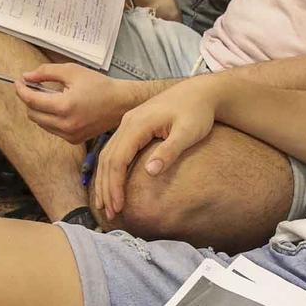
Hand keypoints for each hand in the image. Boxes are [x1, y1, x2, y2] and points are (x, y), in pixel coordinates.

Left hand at [17, 64, 126, 143]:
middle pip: (32, 114)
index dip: (21, 89)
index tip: (19, 82)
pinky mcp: (74, 140)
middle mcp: (65, 125)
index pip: (31, 100)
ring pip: (41, 123)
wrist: (121, 103)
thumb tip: (27, 76)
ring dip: (39, 109)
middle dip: (29, 99)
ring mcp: (69, 135)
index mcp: (64, 107)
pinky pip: (52, 129)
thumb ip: (46, 72)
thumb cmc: (100, 86)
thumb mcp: (72, 71)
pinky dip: (50, 118)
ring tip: (49, 96)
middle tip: (33, 86)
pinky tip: (59, 107)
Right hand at [92, 79, 220, 221]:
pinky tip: (112, 184)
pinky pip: (115, 150)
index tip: (118, 207)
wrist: (200, 92)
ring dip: (105, 180)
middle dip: (106, 187)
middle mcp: (128, 122)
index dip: (115, 185)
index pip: (118, 159)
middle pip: (108, 158)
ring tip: (107, 204)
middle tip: (111, 213)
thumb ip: (169, 151)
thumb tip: (150, 172)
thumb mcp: (188, 132)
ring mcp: (128, 123)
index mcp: (138, 124)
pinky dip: (111, 169)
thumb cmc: (197, 112)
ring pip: (108, 154)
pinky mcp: (133, 126)